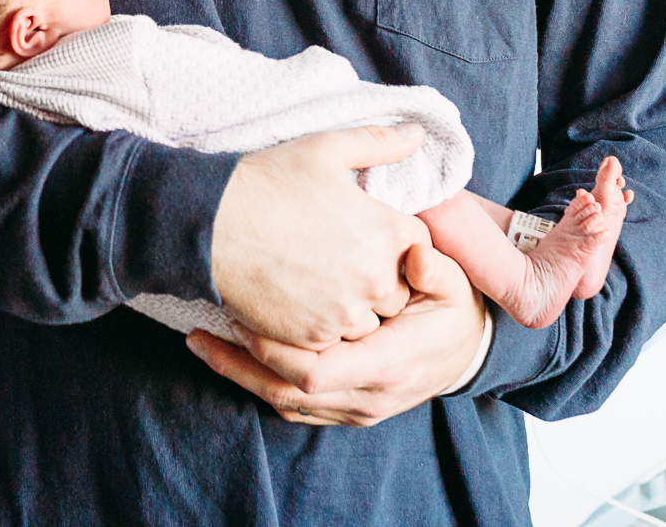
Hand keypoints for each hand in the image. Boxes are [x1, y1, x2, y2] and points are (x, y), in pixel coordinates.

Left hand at [187, 244, 487, 425]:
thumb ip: (434, 268)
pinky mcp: (346, 409)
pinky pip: (294, 406)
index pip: (316, 372)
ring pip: (285, 405)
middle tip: (198, 334)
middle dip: (239, 366)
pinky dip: (260, 383)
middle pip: (288, 394)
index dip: (273, 349)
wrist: (467, 352)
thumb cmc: (453, 309)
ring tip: (200, 344)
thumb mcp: (454, 283)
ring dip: (240, 377)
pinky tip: (232, 356)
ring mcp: (356, 409)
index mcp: (387, 364)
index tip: (240, 317)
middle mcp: (367, 396)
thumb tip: (416, 256)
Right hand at [209, 124, 433, 347]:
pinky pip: (333, 340)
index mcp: (389, 232)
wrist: (212, 227)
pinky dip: (319, 324)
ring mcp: (345, 314)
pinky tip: (296, 297)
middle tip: (336, 257)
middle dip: (376, 278)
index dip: (392, 239)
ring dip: (351, 306)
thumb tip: (417, 132)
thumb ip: (380, 142)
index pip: (419, 247)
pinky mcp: (314, 339)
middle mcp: (377, 279)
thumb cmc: (269, 182)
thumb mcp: (327, 149)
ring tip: (316, 279)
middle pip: (397, 290)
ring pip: (367, 320)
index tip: (362, 232)